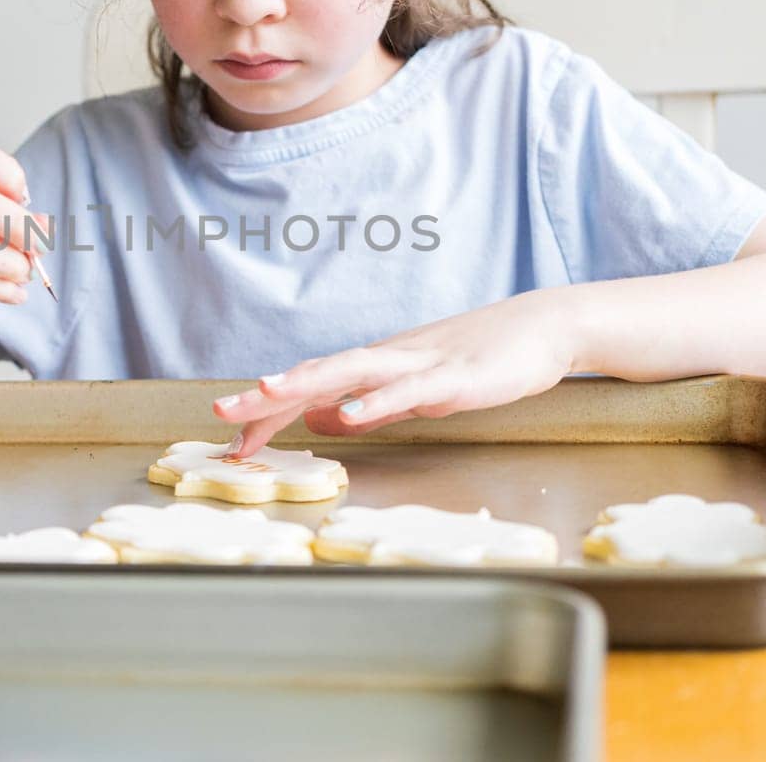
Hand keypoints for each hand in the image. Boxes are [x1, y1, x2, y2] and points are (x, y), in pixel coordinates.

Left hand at [213, 290, 579, 454]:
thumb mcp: (415, 389)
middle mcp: (388, 359)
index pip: (311, 388)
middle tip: (220, 413)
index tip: (230, 440)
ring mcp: (420, 365)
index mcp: (377, 366)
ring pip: (352, 372)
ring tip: (266, 395)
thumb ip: (368, 405)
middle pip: (316, 375)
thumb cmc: (483, 358)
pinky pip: (409, 390)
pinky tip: (350, 414)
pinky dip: (376, 401)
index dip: (270, 412)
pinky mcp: (455, 378)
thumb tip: (318, 421)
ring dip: (306, 383)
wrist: (544, 326)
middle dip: (266, 396)